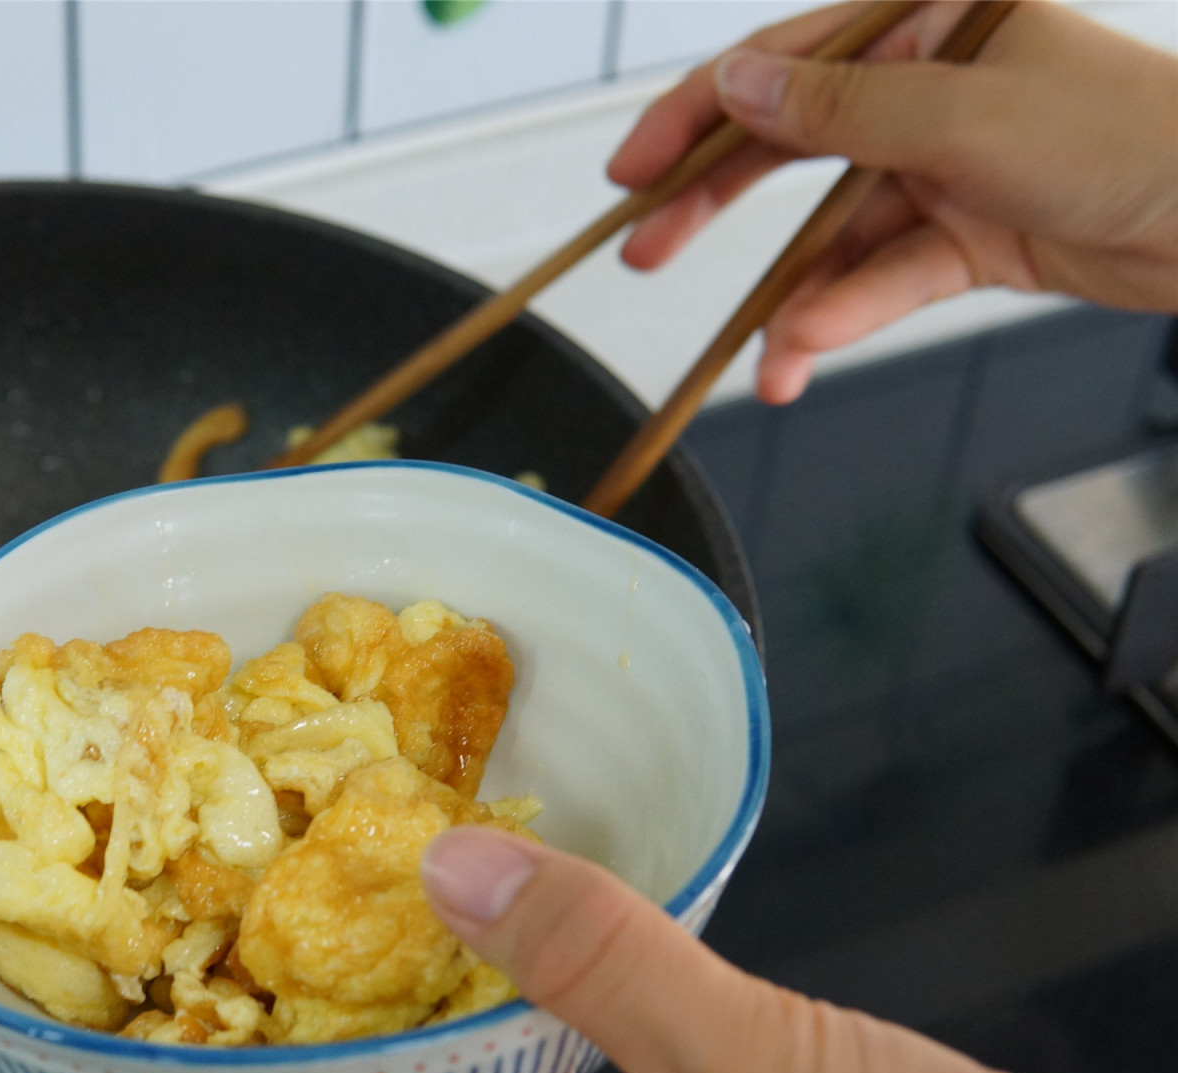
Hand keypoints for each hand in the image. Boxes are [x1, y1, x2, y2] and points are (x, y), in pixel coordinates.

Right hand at [608, 0, 1177, 402]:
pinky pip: (879, 279)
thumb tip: (737, 90)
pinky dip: (842, 318)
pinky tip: (810, 352)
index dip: (695, 114)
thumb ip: (838, 109)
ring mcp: (943, 166)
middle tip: (645, 252)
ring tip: (762, 353)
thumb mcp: (963, 114)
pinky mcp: (964, 237)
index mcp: (925, 23)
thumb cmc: (1131, 139)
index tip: (631, 171)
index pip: (782, 64)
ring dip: (791, 298)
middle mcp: (926, 89)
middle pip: (786, 148)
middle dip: (712, 208)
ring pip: (830, 233)